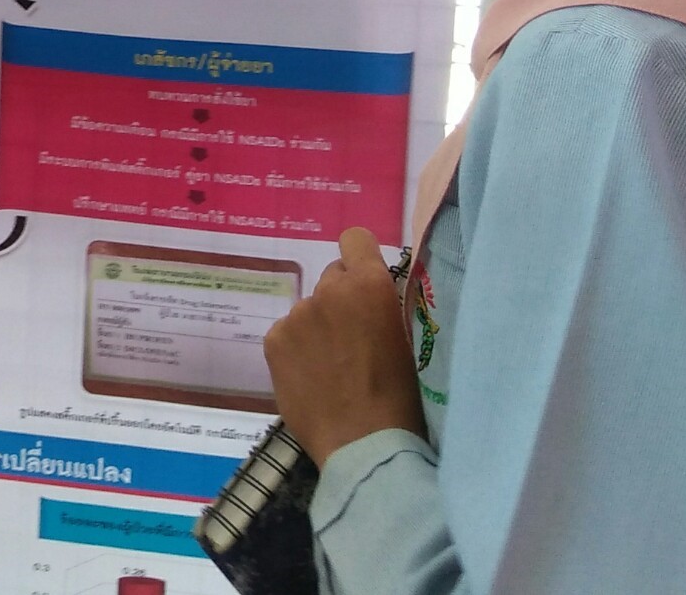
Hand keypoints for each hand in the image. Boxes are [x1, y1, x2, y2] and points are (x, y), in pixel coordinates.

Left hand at [262, 227, 425, 465]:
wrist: (366, 446)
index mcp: (368, 286)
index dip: (361, 258)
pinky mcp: (273, 341)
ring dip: (321, 327)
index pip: (355, 239)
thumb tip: (378, 292)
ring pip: (310, 310)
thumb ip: (388, 307)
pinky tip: (315, 379)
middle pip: (333, 278)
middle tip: (357, 339)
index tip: (367, 283)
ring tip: (337, 369)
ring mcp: (296, 316)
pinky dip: (299, 349)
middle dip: (344, 299)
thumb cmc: (405, 399)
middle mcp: (327, 291)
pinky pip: (289, 334)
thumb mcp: (412, 341)